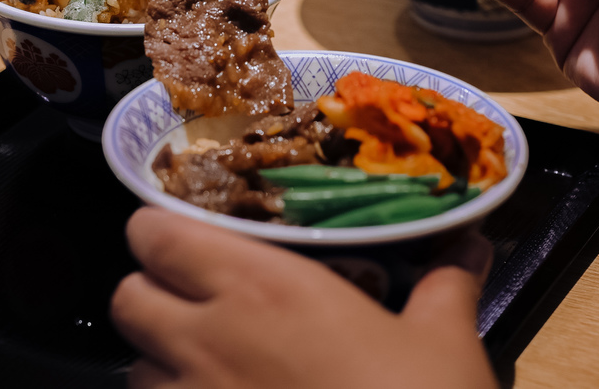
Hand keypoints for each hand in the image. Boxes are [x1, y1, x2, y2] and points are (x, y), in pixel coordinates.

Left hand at [110, 207, 498, 388]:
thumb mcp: (443, 342)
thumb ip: (445, 284)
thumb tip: (470, 244)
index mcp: (259, 287)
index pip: (155, 235)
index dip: (161, 231)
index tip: (189, 234)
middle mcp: (207, 338)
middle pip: (127, 296)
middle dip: (153, 292)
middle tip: (198, 299)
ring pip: (134, 366)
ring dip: (161, 359)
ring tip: (212, 364)